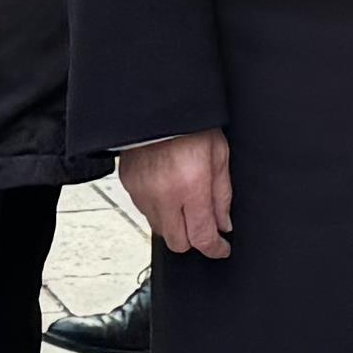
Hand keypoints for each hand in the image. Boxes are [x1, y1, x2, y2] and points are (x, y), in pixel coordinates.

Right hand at [122, 131, 234, 258]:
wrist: (157, 104)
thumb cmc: (190, 124)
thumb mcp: (219, 155)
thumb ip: (222, 195)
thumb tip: (223, 224)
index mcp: (191, 185)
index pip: (202, 236)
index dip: (215, 248)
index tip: (221, 248)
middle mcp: (164, 194)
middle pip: (178, 243)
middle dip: (193, 239)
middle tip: (202, 226)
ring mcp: (142, 192)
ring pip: (159, 229)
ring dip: (174, 224)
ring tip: (183, 201)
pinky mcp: (129, 185)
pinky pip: (144, 210)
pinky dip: (158, 208)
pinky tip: (167, 190)